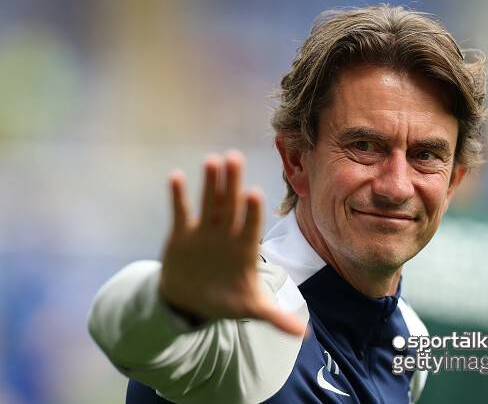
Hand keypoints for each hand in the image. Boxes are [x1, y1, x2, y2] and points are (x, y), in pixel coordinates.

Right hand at [158, 150, 305, 335]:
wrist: (192, 300)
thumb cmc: (226, 300)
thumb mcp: (250, 309)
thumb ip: (275, 317)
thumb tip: (304, 335)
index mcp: (244, 248)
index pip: (250, 226)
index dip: (251, 212)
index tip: (254, 194)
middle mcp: (226, 234)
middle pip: (230, 206)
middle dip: (232, 184)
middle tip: (235, 158)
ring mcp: (204, 231)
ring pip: (208, 202)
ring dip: (209, 183)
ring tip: (211, 161)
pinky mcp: (182, 233)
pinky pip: (181, 212)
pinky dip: (178, 197)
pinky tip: (177, 177)